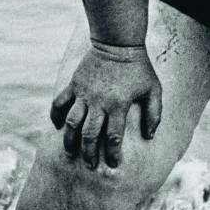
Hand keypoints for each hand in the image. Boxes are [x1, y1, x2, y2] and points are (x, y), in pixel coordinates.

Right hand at [50, 41, 161, 167]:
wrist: (118, 43)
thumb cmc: (139, 68)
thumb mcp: (154, 89)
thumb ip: (154, 113)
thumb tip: (150, 136)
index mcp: (119, 105)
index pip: (113, 137)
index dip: (112, 154)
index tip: (112, 164)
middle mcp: (99, 102)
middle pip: (90, 134)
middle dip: (89, 153)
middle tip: (90, 166)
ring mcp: (84, 93)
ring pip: (72, 123)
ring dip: (70, 141)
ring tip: (71, 154)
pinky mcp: (74, 85)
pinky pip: (59, 103)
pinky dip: (56, 116)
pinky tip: (58, 127)